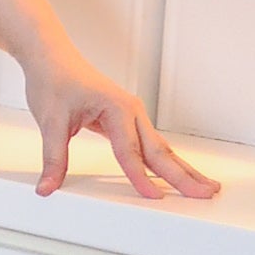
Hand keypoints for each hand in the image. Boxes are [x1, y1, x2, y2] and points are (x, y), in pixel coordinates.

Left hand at [21, 39, 219, 201]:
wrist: (51, 57)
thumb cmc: (54, 80)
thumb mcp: (50, 121)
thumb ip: (53, 158)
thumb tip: (47, 186)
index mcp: (117, 108)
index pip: (130, 152)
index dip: (141, 177)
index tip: (155, 197)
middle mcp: (131, 111)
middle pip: (159, 151)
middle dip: (183, 175)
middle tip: (206, 193)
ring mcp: (132, 115)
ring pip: (160, 148)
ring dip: (182, 169)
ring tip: (205, 187)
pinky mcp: (126, 120)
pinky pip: (149, 145)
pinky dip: (164, 162)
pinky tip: (175, 174)